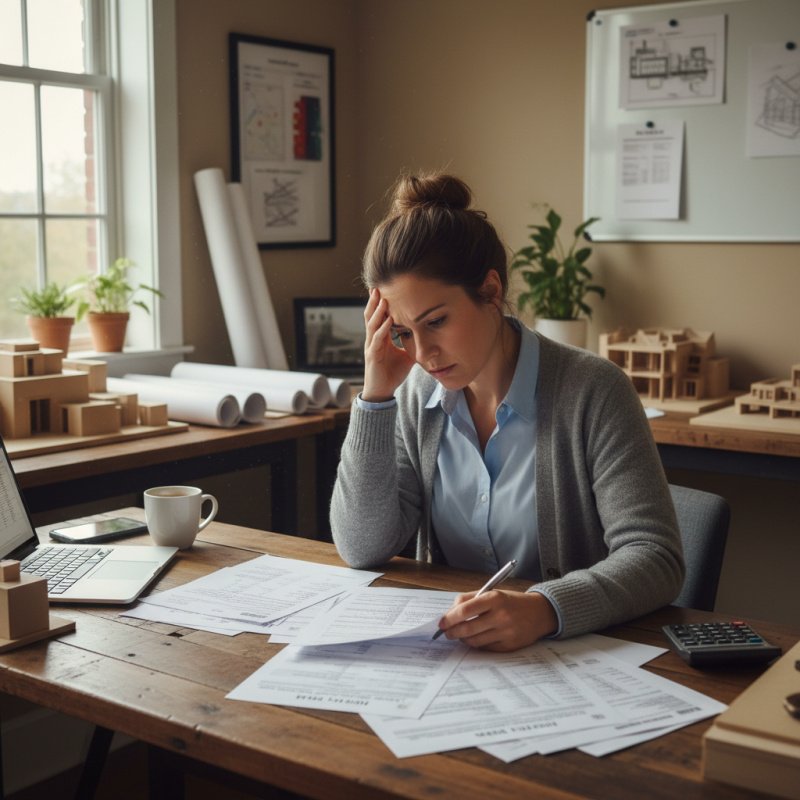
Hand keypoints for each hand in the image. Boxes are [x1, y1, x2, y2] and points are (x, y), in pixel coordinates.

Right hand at [361, 288, 414, 401]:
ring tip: (383, 298)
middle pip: (371, 316)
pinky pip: (377, 340)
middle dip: (374, 301)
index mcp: (380, 338)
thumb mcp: (406, 356)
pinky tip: (387, 320)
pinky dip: (382, 329)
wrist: (382, 392)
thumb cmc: (392, 374)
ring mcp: (371, 347)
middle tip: (378, 286)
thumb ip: (413, 345)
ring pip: (372, 325)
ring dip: (377, 311)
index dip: (379, 304)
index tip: (384, 289)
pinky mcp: (372, 356)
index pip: (378, 317)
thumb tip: (428, 338)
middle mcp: (373, 340)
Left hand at [436, 590, 557, 651]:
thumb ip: (470, 599)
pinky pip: (485, 648)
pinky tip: (474, 639)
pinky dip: (476, 644)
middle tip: (446, 632)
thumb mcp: (493, 593)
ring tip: (459, 635)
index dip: (450, 617)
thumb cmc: (512, 601)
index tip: (441, 622)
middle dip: (452, 631)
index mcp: (495, 598)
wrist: (540, 612)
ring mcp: (506, 632)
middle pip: (467, 628)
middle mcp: (501, 615)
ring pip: (474, 641)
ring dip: (463, 639)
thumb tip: (450, 612)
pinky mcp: (509, 646)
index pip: (465, 610)